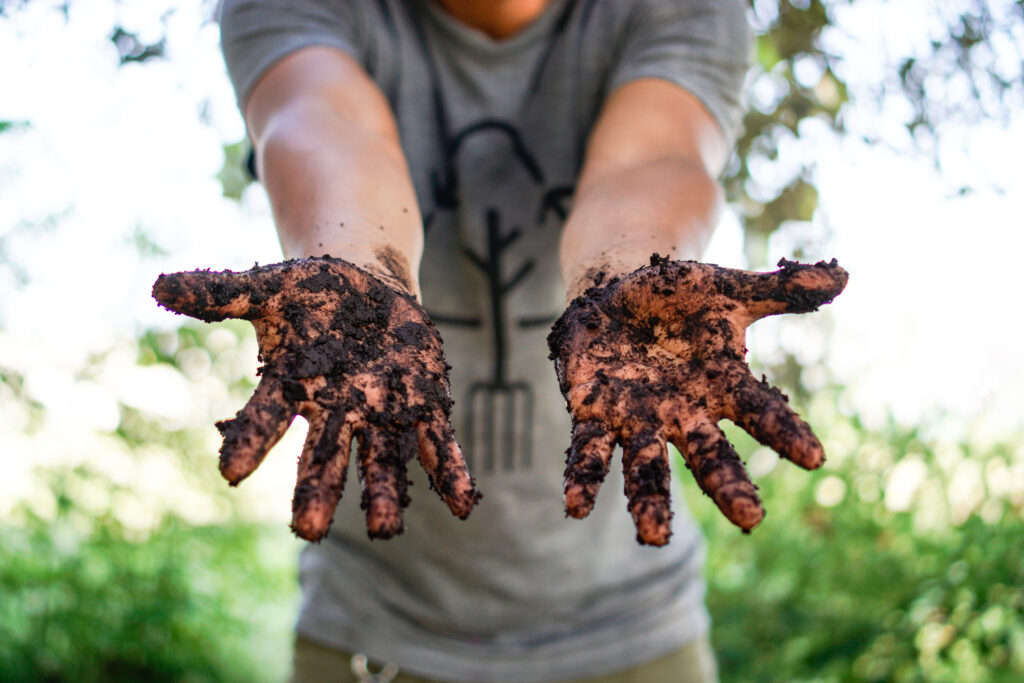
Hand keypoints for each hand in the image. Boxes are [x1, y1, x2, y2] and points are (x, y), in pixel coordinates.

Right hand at [152, 257, 479, 540]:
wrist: (368, 289)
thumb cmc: (312, 294)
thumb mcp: (270, 287)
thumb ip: (222, 293)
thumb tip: (157, 286)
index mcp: (294, 387)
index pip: (265, 420)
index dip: (249, 442)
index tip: (231, 472)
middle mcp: (335, 411)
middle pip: (322, 459)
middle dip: (317, 493)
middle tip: (309, 531)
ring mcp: (381, 413)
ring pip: (381, 461)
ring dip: (384, 494)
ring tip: (386, 531)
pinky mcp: (423, 407)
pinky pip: (439, 445)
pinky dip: (451, 473)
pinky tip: (464, 504)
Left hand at [548, 256, 847, 544]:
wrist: (617, 293)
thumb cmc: (679, 297)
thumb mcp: (728, 289)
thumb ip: (779, 290)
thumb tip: (843, 275)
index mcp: (721, 386)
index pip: (761, 412)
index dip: (786, 433)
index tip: (815, 457)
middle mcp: (684, 413)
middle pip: (710, 454)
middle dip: (728, 485)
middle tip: (751, 519)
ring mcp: (638, 418)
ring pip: (647, 467)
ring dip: (649, 501)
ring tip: (652, 537)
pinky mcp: (593, 414)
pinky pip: (588, 451)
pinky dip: (583, 478)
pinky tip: (574, 507)